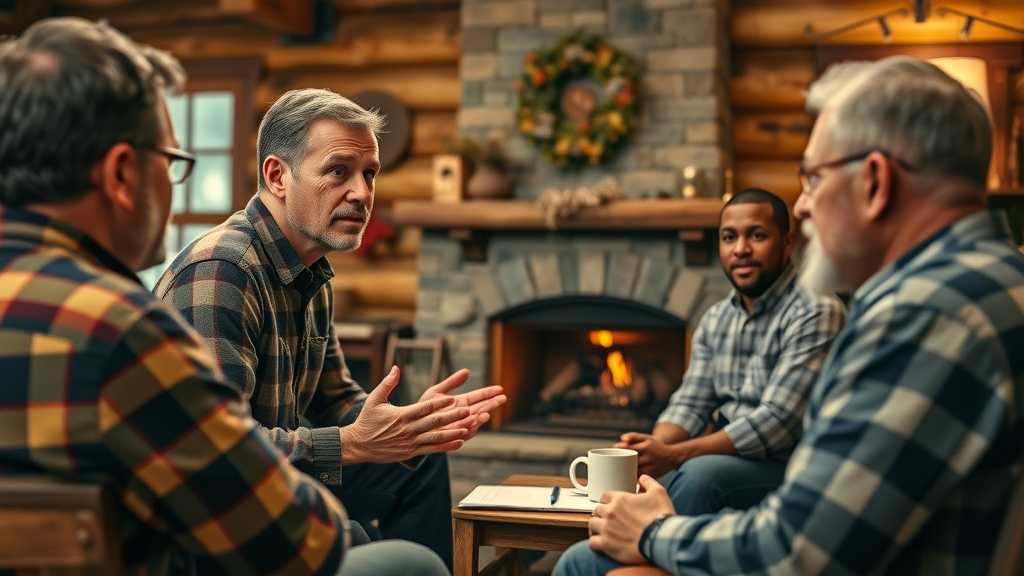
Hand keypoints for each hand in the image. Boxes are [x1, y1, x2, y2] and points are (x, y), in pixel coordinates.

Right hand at [340, 366, 472, 463]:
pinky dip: (446, 446)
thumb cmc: (367, 420)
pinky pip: (432, 450)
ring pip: (436, 437)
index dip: (439, 404)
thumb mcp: (374, 399)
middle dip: (452, 416)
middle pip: (434, 422)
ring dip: (452, 432)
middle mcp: (408, 429)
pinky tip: (459, 442)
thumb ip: (387, 383)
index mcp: (402, 415)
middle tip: (467, 411)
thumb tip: (396, 367)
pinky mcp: (411, 452)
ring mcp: (410, 443)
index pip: (424, 408)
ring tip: (467, 427)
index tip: (452, 399)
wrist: (358, 445)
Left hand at [418, 369, 505, 439]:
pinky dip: (468, 429)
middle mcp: (462, 415)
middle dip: (492, 404)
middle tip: (502, 398)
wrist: (411, 425)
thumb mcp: (436, 391)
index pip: (478, 397)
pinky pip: (462, 433)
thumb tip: (466, 371)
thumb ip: (451, 383)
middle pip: (481, 409)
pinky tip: (472, 424)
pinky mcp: (452, 436)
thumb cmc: (423, 408)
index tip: (500, 388)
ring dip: (481, 418)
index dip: (489, 393)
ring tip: (487, 413)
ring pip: (474, 422)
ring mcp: (458, 426)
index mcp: (460, 403)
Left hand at [589, 475, 675, 564]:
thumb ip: (649, 483)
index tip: (612, 506)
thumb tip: (643, 478)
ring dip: (597, 527)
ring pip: (592, 524)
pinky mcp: (606, 544)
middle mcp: (610, 512)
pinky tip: (601, 543)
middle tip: (609, 519)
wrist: (661, 540)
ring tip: (603, 531)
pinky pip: (592, 542)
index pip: (605, 496)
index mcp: (620, 499)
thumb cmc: (661, 518)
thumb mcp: (659, 493)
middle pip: (597, 510)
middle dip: (602, 514)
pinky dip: (596, 543)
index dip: (609, 501)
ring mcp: (606, 529)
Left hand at [616, 433, 679, 477]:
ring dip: (624, 471)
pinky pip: (638, 479)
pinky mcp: (651, 477)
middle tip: (612, 461)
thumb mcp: (646, 438)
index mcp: (646, 447)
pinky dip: (631, 477)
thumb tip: (622, 439)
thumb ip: (633, 436)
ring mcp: (650, 469)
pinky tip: (625, 477)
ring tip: (616, 469)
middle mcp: (648, 459)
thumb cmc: (654, 446)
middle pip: (629, 462)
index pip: (628, 449)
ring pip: (633, 472)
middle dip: (620, 462)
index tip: (614, 451)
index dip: (619, 450)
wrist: (671, 457)